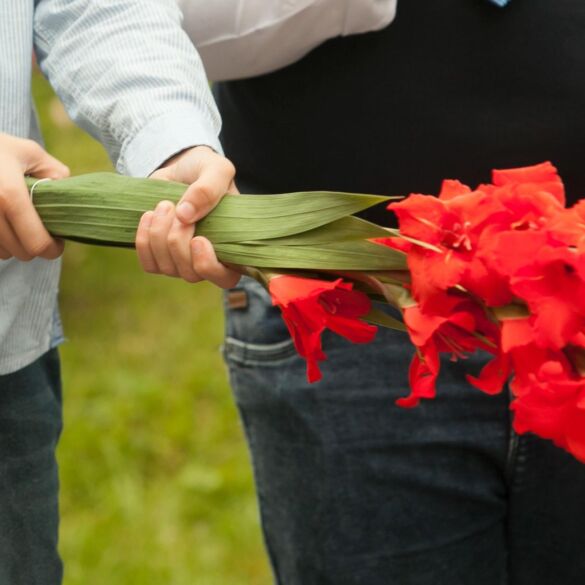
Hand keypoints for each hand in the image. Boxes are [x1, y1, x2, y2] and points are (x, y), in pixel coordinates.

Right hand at [0, 133, 69, 260]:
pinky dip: (0, 241)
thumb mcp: (31, 153)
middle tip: (41, 232)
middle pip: (21, 253)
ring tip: (19, 225)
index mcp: (9, 194)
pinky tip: (5, 225)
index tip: (57, 242)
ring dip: (14, 245)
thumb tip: (70, 196)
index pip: (37, 243)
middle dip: (35, 247)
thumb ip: (56, 174)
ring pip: (2, 254)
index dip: (53, 249)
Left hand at [136, 145, 240, 287]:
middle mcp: (208, 261)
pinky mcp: (159, 257)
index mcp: (232, 247)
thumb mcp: (217, 169)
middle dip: (178, 241)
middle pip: (191, 274)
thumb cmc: (206, 171)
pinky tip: (149, 216)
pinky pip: (148, 263)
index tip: (199, 239)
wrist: (180, 168)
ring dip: (160, 234)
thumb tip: (185, 214)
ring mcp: (182, 263)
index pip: (225, 278)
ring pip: (167, 268)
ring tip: (165, 205)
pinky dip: (144, 240)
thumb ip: (209, 188)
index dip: (209, 266)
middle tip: (176, 207)